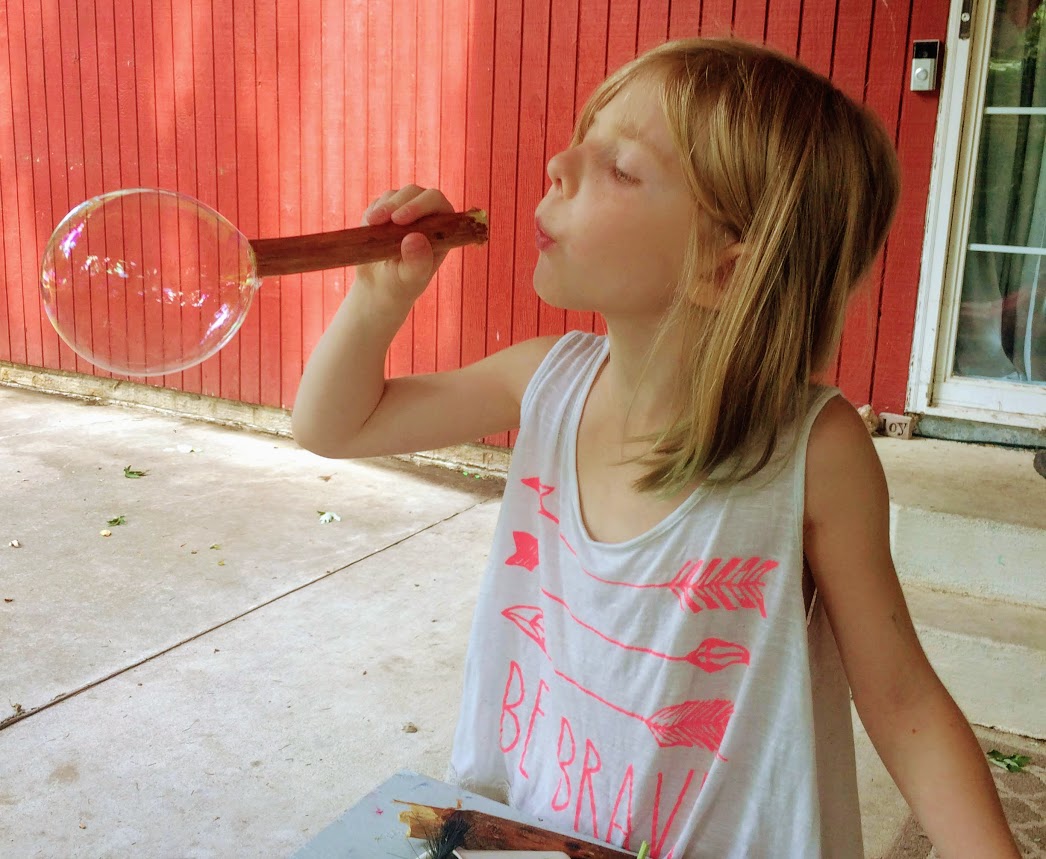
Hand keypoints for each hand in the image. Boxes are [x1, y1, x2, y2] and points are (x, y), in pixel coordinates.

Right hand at [357, 185, 454, 308]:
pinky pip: (378, 202)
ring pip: (395, 194)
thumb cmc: (401, 284)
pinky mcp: (386, 211)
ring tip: (372, 224)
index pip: (438, 203)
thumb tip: (415, 238)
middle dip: (397, 203)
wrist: (379, 287)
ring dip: (383, 207)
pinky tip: (369, 227)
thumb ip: (417, 262)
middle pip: (415, 192)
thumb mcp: (410, 278)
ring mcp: (406, 210)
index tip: (399, 219)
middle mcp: (427, 215)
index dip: (420, 205)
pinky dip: (373, 211)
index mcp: (443, 229)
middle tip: (378, 220)